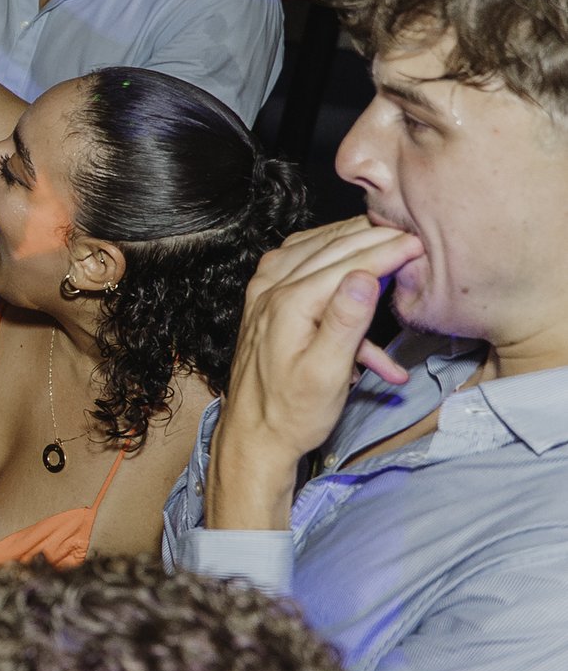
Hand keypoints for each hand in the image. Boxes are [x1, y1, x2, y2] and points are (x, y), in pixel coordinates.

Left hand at [205, 217, 418, 529]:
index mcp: (288, 304)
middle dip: (372, 238)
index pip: (346, 263)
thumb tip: (364, 277)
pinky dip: (330, 267)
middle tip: (408, 235)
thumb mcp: (327, 375)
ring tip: (385, 241)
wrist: (253, 435)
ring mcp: (264, 294)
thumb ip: (346, 323)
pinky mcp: (265, 303)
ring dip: (350, 243)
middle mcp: (270, 290)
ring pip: (311, 250)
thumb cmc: (292, 412)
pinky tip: (359, 283)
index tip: (418, 242)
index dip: (385, 250)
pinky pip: (300, 267)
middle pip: (328, 248)